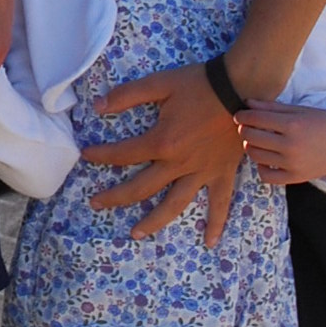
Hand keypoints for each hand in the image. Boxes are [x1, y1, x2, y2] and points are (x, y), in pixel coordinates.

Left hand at [80, 62, 242, 244]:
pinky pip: (219, 203)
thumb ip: (127, 95)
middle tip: (95, 204)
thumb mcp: (159, 83)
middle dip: (115, 197)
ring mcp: (201, 172)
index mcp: (162, 142)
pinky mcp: (222, 174)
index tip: (86, 156)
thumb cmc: (198, 84)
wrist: (239, 88)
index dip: (101, 155)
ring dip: (153, 221)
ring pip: (174, 204)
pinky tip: (209, 243)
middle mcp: (179, 163)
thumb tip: (97, 106)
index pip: (123, 154)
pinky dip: (216, 224)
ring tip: (135, 234)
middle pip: (141, 187)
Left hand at [238, 100, 325, 187]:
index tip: (240, 115)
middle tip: (247, 127)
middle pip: (251, 136)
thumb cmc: (324, 123)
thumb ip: (272, 107)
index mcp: (292, 125)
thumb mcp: (300, 110)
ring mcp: (293, 164)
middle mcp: (291, 145)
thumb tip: (247, 103)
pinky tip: (266, 158)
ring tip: (257, 141)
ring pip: (255, 155)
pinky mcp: (296, 177)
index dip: (242, 116)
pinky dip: (261, 167)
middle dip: (244, 129)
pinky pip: (266, 176)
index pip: (254, 119)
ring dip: (250, 146)